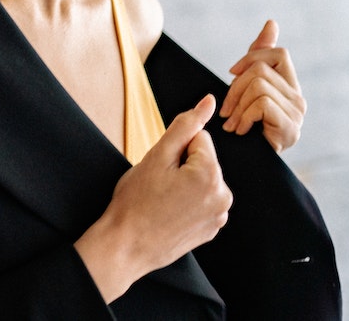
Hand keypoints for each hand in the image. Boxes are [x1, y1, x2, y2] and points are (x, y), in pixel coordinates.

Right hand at [75, 95, 231, 299]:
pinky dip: (188, 202)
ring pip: (202, 179)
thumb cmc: (135, 201)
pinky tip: (169, 213)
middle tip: (158, 185)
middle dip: (182, 165)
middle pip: (202, 160)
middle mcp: (223, 196)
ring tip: (162, 199)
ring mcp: (219, 216)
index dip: (174, 149)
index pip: (198, 138)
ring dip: (185, 183)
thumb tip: (209, 101)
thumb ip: (186, 124)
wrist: (125, 247)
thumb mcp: (156, 156)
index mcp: (211, 174)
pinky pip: (202, 200)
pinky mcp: (212, 229)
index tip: (160, 169)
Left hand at [220, 20, 305, 152]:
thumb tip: (272, 23)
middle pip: (261, 69)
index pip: (279, 53)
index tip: (232, 73)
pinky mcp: (290, 128)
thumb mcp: (247, 86)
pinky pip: (261, 104)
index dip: (252, 57)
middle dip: (235, 87)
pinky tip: (241, 131)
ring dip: (237, 106)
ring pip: (258, 86)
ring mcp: (297, 114)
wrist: (245, 165)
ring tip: (234, 123)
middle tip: (227, 110)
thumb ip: (260, 56)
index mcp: (290, 86)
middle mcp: (299, 99)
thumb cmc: (244, 125)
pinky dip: (244, 116)